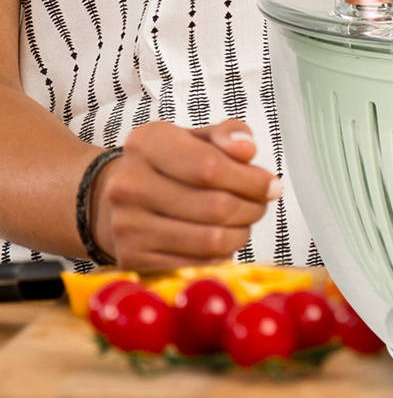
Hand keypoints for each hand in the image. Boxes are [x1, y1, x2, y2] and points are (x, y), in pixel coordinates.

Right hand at [89, 119, 281, 268]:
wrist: (116, 200)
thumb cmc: (169, 165)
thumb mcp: (196, 137)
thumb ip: (228, 133)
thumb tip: (247, 148)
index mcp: (146, 142)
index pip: (210, 166)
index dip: (251, 179)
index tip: (272, 185)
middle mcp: (129, 184)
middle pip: (215, 206)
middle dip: (251, 208)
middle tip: (261, 204)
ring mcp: (126, 225)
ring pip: (209, 239)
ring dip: (241, 233)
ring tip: (244, 221)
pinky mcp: (131, 259)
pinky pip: (195, 264)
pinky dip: (220, 255)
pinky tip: (222, 239)